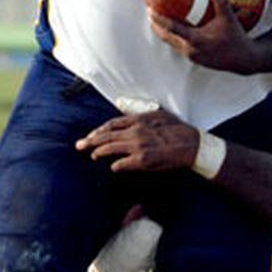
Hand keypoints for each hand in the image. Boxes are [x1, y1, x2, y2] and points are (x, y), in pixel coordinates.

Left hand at [75, 110, 199, 172]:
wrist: (193, 145)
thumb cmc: (178, 129)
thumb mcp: (158, 113)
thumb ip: (138, 110)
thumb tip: (121, 103)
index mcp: (139, 120)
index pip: (112, 124)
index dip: (98, 130)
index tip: (90, 135)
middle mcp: (136, 132)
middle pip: (106, 136)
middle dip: (90, 141)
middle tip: (79, 146)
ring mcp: (138, 146)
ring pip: (110, 149)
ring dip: (99, 152)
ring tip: (92, 155)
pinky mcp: (143, 160)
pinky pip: (123, 164)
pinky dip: (116, 165)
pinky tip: (112, 167)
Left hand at [149, 0, 261, 74]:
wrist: (243, 60)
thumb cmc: (236, 38)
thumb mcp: (229, 18)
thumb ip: (220, 1)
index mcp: (195, 40)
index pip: (171, 29)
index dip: (159, 19)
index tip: (149, 10)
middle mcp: (190, 50)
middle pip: (166, 37)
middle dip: (155, 26)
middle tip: (149, 12)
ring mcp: (192, 56)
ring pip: (172, 43)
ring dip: (163, 33)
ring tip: (156, 21)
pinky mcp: (196, 60)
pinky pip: (180, 47)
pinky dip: (174, 38)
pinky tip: (175, 30)